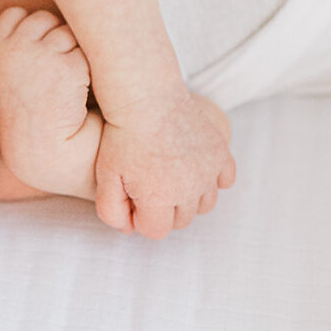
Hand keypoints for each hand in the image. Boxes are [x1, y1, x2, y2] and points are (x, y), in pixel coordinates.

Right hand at [0, 7, 102, 198]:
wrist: (48, 160)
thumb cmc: (34, 117)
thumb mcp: (14, 73)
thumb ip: (19, 44)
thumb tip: (38, 1)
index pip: (17, 16)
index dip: (35, 35)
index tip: (39, 64)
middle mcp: (14, 49)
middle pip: (48, 18)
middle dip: (58, 41)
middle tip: (55, 82)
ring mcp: (41, 55)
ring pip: (71, 32)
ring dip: (76, 55)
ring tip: (67, 91)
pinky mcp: (69, 66)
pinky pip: (90, 51)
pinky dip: (90, 71)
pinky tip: (78, 97)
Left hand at [93, 89, 236, 239]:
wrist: (147, 98)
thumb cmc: (122, 136)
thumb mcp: (105, 176)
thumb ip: (111, 211)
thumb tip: (129, 230)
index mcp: (160, 197)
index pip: (156, 231)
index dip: (141, 218)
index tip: (133, 198)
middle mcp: (189, 188)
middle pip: (181, 220)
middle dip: (164, 210)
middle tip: (150, 186)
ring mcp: (209, 171)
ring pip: (205, 205)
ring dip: (189, 198)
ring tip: (171, 179)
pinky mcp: (221, 153)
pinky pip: (225, 180)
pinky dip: (213, 180)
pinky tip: (195, 170)